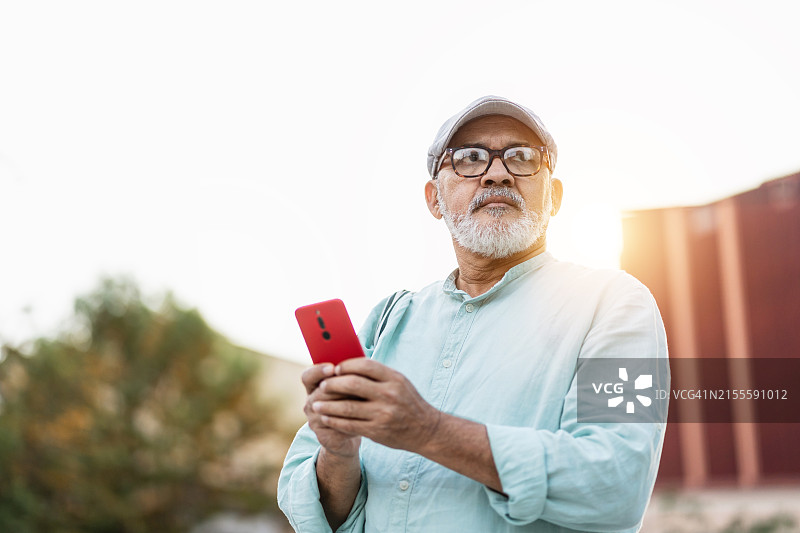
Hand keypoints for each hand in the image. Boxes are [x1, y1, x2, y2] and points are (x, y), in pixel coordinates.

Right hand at [302, 363, 360, 457]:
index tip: (332, 368)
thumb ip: (350, 375)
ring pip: (329, 410)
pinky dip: (352, 421)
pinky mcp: (323, 436)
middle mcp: (311, 403)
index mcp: (314, 387)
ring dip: (347, 404)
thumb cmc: (353, 402)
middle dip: (341, 387)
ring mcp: (314, 421)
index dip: (318, 371)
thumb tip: (361, 362)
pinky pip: (337, 427)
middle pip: (321, 392)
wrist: (351, 433)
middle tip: (359, 384)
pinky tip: (365, 418)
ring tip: (365, 400)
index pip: (308, 376)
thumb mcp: (351, 387)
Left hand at [311, 358, 441, 453]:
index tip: (334, 368)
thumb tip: (347, 366)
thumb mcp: (400, 383)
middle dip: (333, 384)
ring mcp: (383, 414)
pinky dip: (334, 421)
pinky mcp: (378, 431)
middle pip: (353, 384)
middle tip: (322, 386)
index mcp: (394, 378)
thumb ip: (378, 375)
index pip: (365, 365)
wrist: (426, 430)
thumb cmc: (408, 402)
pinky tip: (326, 419)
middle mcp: (389, 394)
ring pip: (347, 407)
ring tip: (316, 405)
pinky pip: (350, 425)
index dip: (347, 365)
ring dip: (328, 406)